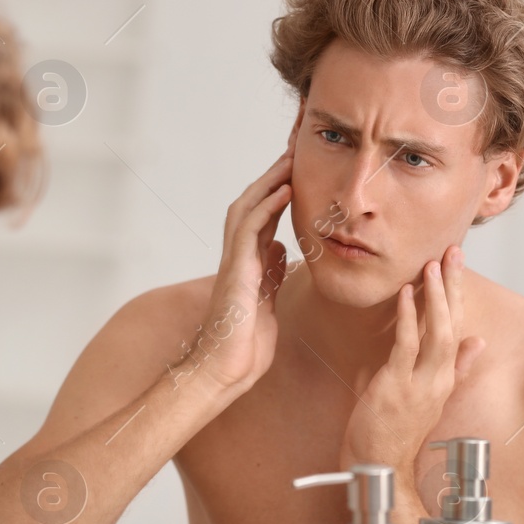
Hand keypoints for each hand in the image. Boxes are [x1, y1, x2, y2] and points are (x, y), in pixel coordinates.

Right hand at [179, 149, 293, 396]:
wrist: (225, 370)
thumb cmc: (243, 344)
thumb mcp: (268, 302)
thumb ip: (272, 274)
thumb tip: (281, 250)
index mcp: (249, 264)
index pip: (264, 219)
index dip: (279, 194)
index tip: (298, 172)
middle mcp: (239, 257)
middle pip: (254, 205)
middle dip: (273, 178)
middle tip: (294, 152)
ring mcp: (235, 262)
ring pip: (247, 209)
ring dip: (269, 182)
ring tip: (289, 159)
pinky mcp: (236, 271)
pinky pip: (249, 230)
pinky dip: (266, 207)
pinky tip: (284, 190)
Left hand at [338, 245, 485, 478]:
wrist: (380, 468)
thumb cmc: (394, 433)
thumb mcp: (429, 398)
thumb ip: (454, 368)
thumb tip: (476, 342)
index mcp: (444, 379)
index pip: (457, 328)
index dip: (457, 295)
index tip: (456, 265)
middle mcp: (438, 380)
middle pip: (452, 325)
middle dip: (452, 287)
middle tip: (453, 252)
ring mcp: (420, 385)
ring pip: (436, 334)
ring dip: (434, 297)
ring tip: (433, 266)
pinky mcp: (397, 388)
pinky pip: (406, 347)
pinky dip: (407, 318)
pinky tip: (404, 295)